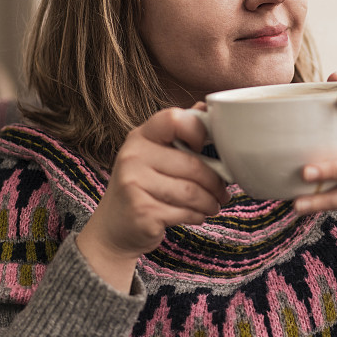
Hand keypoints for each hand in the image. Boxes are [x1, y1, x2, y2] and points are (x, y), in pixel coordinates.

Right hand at [76, 104, 229, 291]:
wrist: (114, 228)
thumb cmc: (143, 187)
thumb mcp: (155, 155)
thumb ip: (179, 134)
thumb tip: (207, 108)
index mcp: (141, 136)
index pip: (174, 119)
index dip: (198, 130)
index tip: (205, 148)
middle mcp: (133, 156)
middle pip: (192, 164)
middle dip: (216, 182)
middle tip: (222, 192)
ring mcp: (134, 183)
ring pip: (192, 192)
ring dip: (210, 202)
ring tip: (213, 205)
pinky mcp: (141, 211)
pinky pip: (184, 212)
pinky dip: (198, 216)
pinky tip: (196, 215)